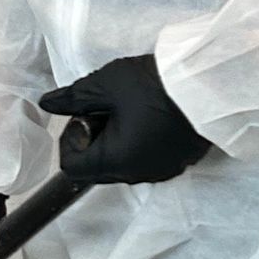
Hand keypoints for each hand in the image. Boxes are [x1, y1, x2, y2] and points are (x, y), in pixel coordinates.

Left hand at [39, 55, 208, 183]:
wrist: (210, 84)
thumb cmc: (155, 84)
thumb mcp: (105, 84)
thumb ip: (73, 97)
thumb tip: (48, 104)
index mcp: (116, 160)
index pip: (71, 168)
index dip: (69, 140)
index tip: (84, 113)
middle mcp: (138, 174)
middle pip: (97, 170)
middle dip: (92, 141)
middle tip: (105, 108)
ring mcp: (162, 171)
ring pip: (122, 166)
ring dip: (115, 143)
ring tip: (127, 110)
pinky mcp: (179, 162)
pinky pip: (146, 161)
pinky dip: (138, 145)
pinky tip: (148, 117)